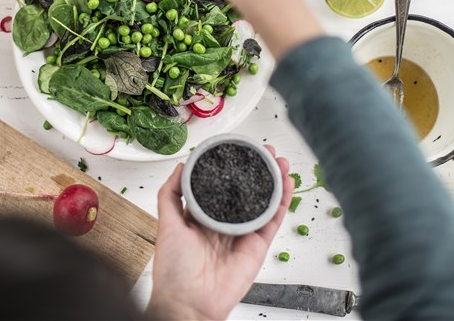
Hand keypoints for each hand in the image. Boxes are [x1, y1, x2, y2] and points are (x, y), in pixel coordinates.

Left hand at [146, 145, 294, 319]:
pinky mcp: (257, 246)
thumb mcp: (167, 224)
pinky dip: (282, 202)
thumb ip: (171, 194)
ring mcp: (243, 233)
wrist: (189, 303)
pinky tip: (286, 185)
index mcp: (203, 216)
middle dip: (258, 170)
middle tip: (266, 151)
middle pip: (247, 190)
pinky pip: (273, 220)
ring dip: (274, 181)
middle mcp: (225, 222)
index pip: (222, 186)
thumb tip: (180, 166)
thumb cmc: (174, 271)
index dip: (234, 168)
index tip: (240, 150)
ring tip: (280, 162)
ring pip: (264, 202)